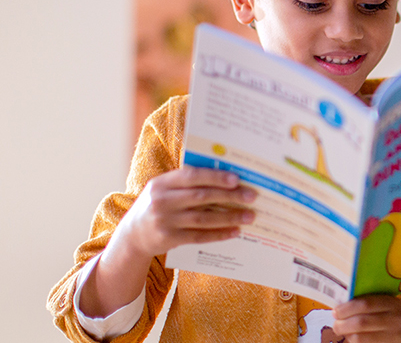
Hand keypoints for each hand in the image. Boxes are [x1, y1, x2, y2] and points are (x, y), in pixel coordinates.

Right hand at [81, 167, 255, 317]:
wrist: (132, 235)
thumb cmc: (158, 205)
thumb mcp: (164, 189)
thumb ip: (187, 182)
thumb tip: (226, 178)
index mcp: (162, 182)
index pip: (192, 176)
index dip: (215, 177)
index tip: (237, 179)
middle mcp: (162, 200)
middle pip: (201, 197)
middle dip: (230, 196)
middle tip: (252, 196)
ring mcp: (164, 221)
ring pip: (203, 218)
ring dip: (229, 217)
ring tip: (250, 216)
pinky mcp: (169, 239)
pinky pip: (199, 237)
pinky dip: (219, 234)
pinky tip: (235, 231)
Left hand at [332, 295, 400, 342]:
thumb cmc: (395, 316)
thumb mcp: (389, 305)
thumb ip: (371, 302)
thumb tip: (342, 305)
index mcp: (393, 304)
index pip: (366, 304)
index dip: (347, 308)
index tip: (336, 310)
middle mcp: (395, 320)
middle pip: (361, 323)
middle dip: (343, 324)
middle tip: (336, 324)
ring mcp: (393, 337)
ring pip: (361, 338)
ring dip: (347, 335)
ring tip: (343, 332)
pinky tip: (352, 339)